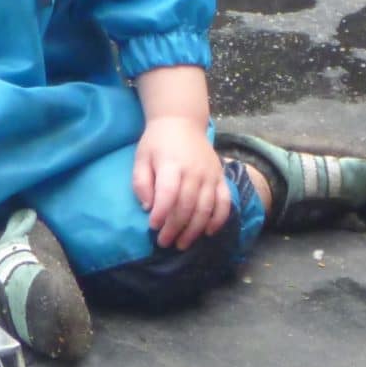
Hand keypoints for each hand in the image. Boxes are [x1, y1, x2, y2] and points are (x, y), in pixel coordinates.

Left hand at [132, 116, 230, 250]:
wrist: (182, 121)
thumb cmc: (158, 142)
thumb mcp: (141, 157)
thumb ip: (141, 182)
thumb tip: (148, 207)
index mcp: (172, 165)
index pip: (169, 194)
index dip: (161, 213)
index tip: (152, 226)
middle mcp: (194, 171)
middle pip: (187, 205)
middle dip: (175, 228)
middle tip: (164, 242)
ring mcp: (210, 175)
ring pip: (206, 208)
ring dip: (194, 230)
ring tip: (182, 244)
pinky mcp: (220, 177)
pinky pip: (224, 202)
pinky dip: (219, 219)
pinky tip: (209, 232)